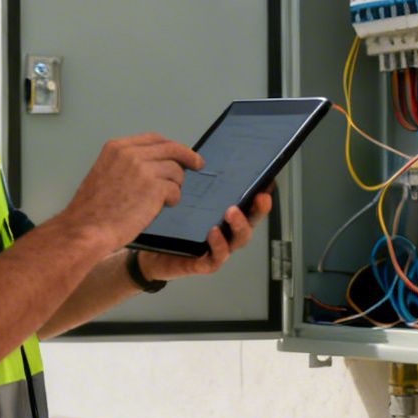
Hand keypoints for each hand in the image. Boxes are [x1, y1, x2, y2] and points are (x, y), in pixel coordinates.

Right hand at [58, 133, 201, 252]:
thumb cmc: (93, 209)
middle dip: (187, 156)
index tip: (180, 153)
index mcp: (117, 147)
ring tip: (165, 198)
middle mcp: (131, 153)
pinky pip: (175, 189)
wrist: (87, 229)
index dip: (170, 146)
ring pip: (176, 170)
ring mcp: (144, 169)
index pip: (154, 139)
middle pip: (171, 148)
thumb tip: (154, 164)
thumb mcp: (104, 173)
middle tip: (197, 164)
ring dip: (175, 184)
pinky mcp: (155, 187)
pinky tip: (164, 206)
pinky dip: (173, 198)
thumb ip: (126, 164)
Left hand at [135, 191, 272, 281]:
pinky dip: (219, 246)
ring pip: (238, 240)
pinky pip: (216, 258)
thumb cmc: (170, 225)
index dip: (261, 193)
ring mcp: (217, 249)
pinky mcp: (203, 263)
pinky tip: (214, 233)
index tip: (268, 181)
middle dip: (259, 209)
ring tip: (232, 212)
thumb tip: (192, 153)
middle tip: (260, 197)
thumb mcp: (182, 201)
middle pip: (250, 221)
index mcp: (223, 216)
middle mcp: (226, 233)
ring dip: (239, 226)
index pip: (248, 203)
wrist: (148, 253)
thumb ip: (193, 182)